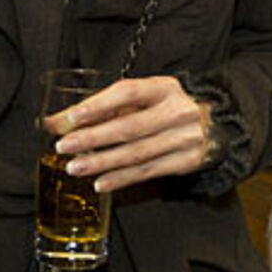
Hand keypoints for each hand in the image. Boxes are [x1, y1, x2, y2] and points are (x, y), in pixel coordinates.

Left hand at [48, 75, 213, 191]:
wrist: (215, 125)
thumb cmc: (167, 108)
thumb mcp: (144, 98)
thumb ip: (104, 108)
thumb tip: (56, 121)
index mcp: (164, 88)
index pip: (127, 92)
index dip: (98, 104)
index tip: (71, 116)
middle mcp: (177, 111)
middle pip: (129, 127)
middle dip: (92, 138)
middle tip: (64, 146)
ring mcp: (183, 138)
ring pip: (136, 153)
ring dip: (101, 162)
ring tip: (75, 167)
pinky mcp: (185, 161)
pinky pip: (147, 172)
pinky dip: (121, 179)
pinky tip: (100, 183)